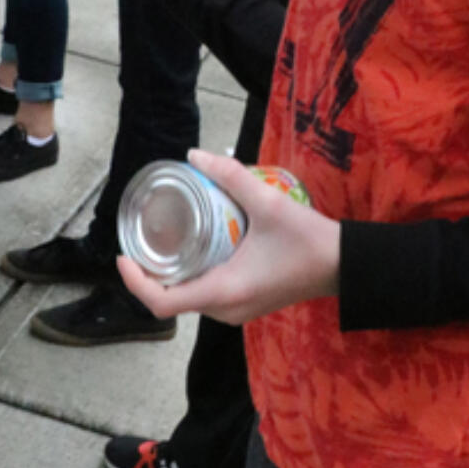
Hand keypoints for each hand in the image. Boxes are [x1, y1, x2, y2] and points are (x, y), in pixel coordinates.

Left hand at [119, 150, 339, 325]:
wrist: (345, 265)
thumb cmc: (308, 239)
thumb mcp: (268, 202)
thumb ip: (230, 175)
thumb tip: (194, 156)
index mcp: (225, 291)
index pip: (163, 302)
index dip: (135, 282)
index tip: (124, 255)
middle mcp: (226, 309)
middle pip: (172, 301)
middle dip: (151, 274)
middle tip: (144, 239)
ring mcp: (236, 312)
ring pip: (190, 300)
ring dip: (173, 276)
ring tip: (166, 240)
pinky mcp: (246, 305)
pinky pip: (207, 297)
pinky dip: (193, 277)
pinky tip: (196, 250)